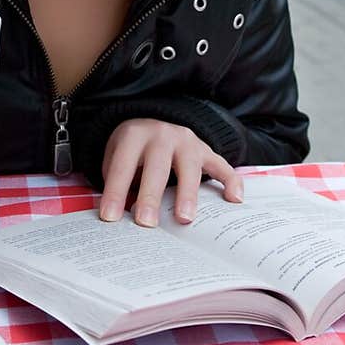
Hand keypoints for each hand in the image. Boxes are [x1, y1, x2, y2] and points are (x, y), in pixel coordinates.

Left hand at [99, 118, 242, 227]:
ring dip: (187, 194)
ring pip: (189, 168)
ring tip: (184, 219)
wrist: (154, 120)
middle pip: (157, 167)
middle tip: (146, 223)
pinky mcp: (206, 150)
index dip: (115, 192)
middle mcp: (162, 135)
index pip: (123, 167)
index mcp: (134, 135)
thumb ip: (118, 182)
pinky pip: (221, 165)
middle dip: (151, 197)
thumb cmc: (132, 150)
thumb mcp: (116, 156)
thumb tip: (118, 219)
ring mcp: (187, 141)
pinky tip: (234, 199)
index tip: (110, 218)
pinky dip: (231, 181)